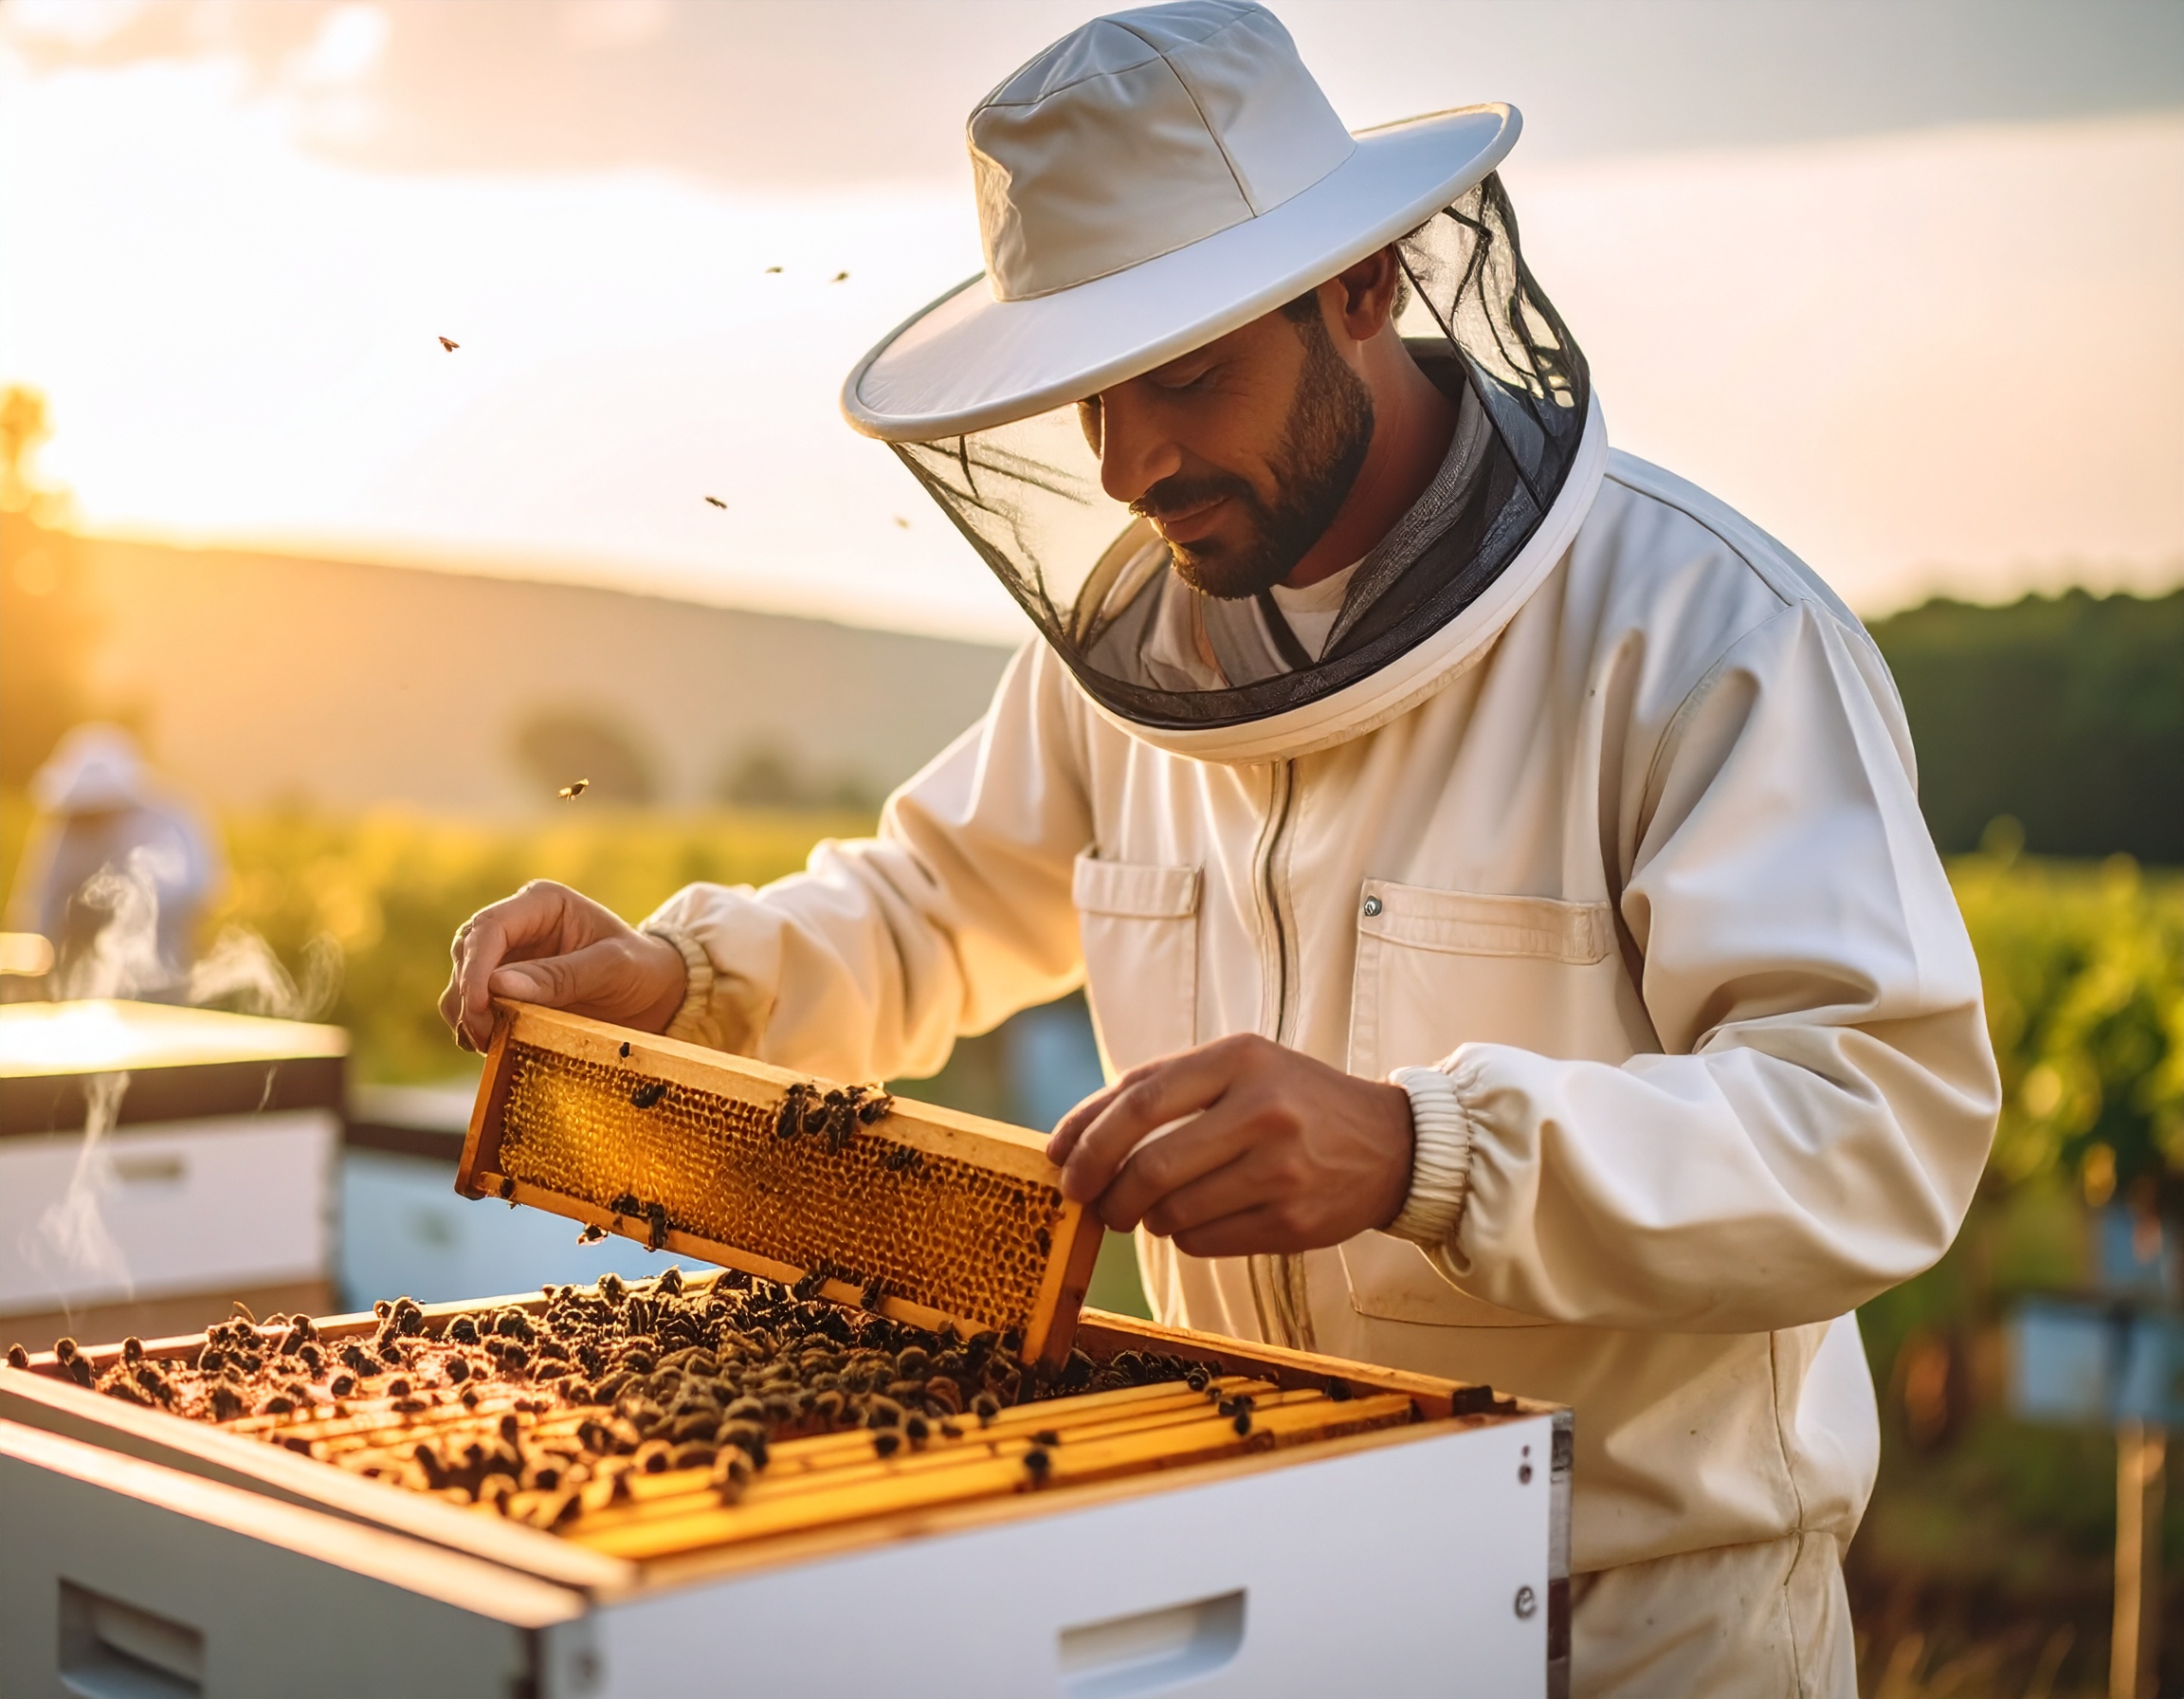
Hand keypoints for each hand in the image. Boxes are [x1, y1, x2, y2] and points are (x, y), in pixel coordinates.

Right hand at [439, 880, 687, 1051]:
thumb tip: (497, 986)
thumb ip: (560, 977)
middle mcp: (518, 925)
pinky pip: (473, 1007)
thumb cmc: (641, 970)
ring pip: (461, 983)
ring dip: (466, 1016)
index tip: (478, 1006)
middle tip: (484, 1035)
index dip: (475, 968)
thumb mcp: (613, 969)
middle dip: (467, 996)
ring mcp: (508, 957)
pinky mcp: (505, 988)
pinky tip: (493, 1044)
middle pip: (466, 955)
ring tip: (489, 1043)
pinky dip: (474, 1027)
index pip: (490, 928)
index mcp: (543, 904)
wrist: (654, 995)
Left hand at [1044, 1034, 1414, 1256]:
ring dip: (1146, 1218)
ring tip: (1154, 1208)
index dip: (1085, 1136)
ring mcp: (1281, 1169)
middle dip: (1104, 1194)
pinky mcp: (1293, 1222)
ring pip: (1172, 1213)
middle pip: (1148, 1166)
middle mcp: (1263, 1109)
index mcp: (1240, 1058)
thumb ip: (1162, 1089)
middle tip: (1091, 1203)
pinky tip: (1199, 1220)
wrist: (1392, 1144)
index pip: (1138, 1099)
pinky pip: (1203, 1242)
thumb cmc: (1293, 1101)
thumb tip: (1072, 1140)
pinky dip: (1184, 1238)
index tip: (1058, 1161)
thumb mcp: (1239, 1068)